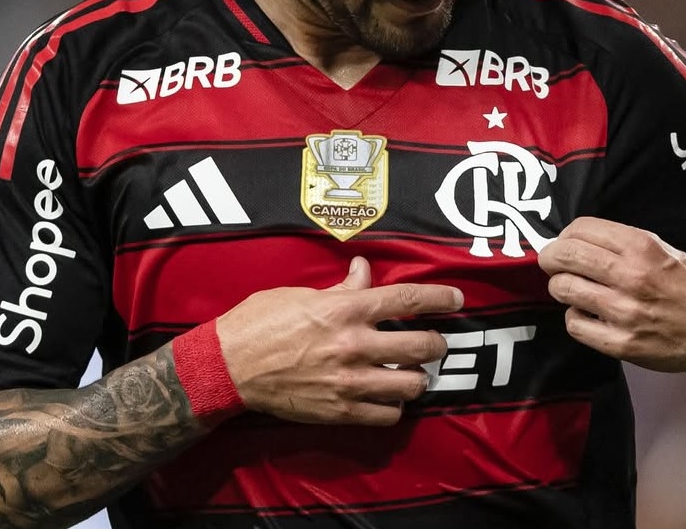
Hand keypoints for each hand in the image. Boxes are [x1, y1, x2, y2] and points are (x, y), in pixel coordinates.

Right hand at [216, 257, 462, 425]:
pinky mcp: (340, 411)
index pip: (407, 299)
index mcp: (345, 309)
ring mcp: (349, 381)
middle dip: (436, 343)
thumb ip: (341, 287)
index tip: (457, 297)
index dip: (439, 296)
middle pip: (421, 345)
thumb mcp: (301, 293)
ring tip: (412, 372)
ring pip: (412, 384)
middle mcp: (354, 344)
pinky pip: (388, 414)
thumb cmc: (260, 322)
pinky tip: (389, 398)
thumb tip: (364, 271)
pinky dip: (395, 406)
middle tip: (434, 342)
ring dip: (418, 377)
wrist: (229, 366)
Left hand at [538, 216, 685, 373]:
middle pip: (563, 256)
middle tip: (552, 264)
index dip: (564, 235)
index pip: (579, 229)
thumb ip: (621, 243)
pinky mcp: (623, 343)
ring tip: (573, 290)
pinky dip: (575, 318)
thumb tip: (575, 240)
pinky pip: (575, 324)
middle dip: (550, 258)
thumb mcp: (661, 248)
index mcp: (640, 246)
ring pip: (562, 289)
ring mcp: (625, 311)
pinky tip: (588, 314)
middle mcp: (630, 275)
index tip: (564, 243)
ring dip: (561, 287)